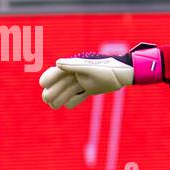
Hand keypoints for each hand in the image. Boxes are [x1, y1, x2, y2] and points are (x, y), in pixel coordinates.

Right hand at [39, 43, 164, 109]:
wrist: (126, 73)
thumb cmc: (109, 68)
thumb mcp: (92, 68)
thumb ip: (75, 66)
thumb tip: (57, 63)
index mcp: (76, 65)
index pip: (59, 71)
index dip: (50, 77)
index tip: (43, 85)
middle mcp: (78, 72)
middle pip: (62, 82)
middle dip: (53, 90)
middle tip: (46, 100)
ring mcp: (85, 80)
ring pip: (69, 89)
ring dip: (61, 97)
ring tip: (53, 106)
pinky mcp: (91, 88)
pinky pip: (80, 94)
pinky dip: (74, 100)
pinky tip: (68, 106)